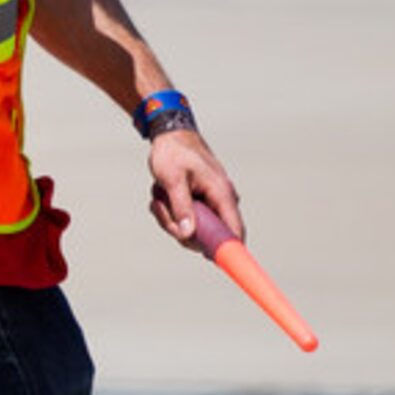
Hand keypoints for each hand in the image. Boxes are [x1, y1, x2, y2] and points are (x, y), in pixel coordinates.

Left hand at [146, 128, 239, 247]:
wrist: (170, 135)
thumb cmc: (173, 153)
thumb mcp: (172, 180)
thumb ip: (181, 207)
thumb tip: (187, 235)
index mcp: (222, 194)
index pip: (235, 232)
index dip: (228, 252)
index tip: (210, 260)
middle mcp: (221, 201)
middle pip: (206, 236)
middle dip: (179, 227)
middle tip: (161, 208)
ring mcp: (211, 203)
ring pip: (192, 229)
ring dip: (170, 217)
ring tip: (159, 195)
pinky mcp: (201, 203)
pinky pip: (186, 220)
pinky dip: (170, 212)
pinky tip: (161, 195)